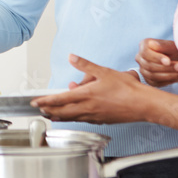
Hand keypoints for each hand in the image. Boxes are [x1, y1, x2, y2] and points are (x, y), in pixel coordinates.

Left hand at [31, 54, 147, 123]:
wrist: (142, 104)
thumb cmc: (127, 89)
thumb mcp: (104, 71)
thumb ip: (86, 65)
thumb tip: (72, 57)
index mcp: (87, 95)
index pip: (60, 99)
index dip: (46, 101)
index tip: (35, 102)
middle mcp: (88, 108)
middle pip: (63, 112)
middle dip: (49, 110)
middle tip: (39, 110)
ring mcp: (94, 116)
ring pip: (72, 117)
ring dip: (60, 116)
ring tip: (51, 114)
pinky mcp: (101, 121)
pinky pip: (83, 120)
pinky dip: (74, 118)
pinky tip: (74, 116)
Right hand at [136, 38, 177, 86]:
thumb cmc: (175, 50)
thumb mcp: (172, 46)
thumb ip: (163, 45)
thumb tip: (153, 44)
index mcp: (144, 45)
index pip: (146, 53)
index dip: (157, 58)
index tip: (168, 61)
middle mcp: (140, 58)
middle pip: (149, 66)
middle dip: (167, 68)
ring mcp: (143, 70)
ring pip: (153, 76)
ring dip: (170, 75)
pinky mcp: (149, 80)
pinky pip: (157, 83)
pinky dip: (170, 81)